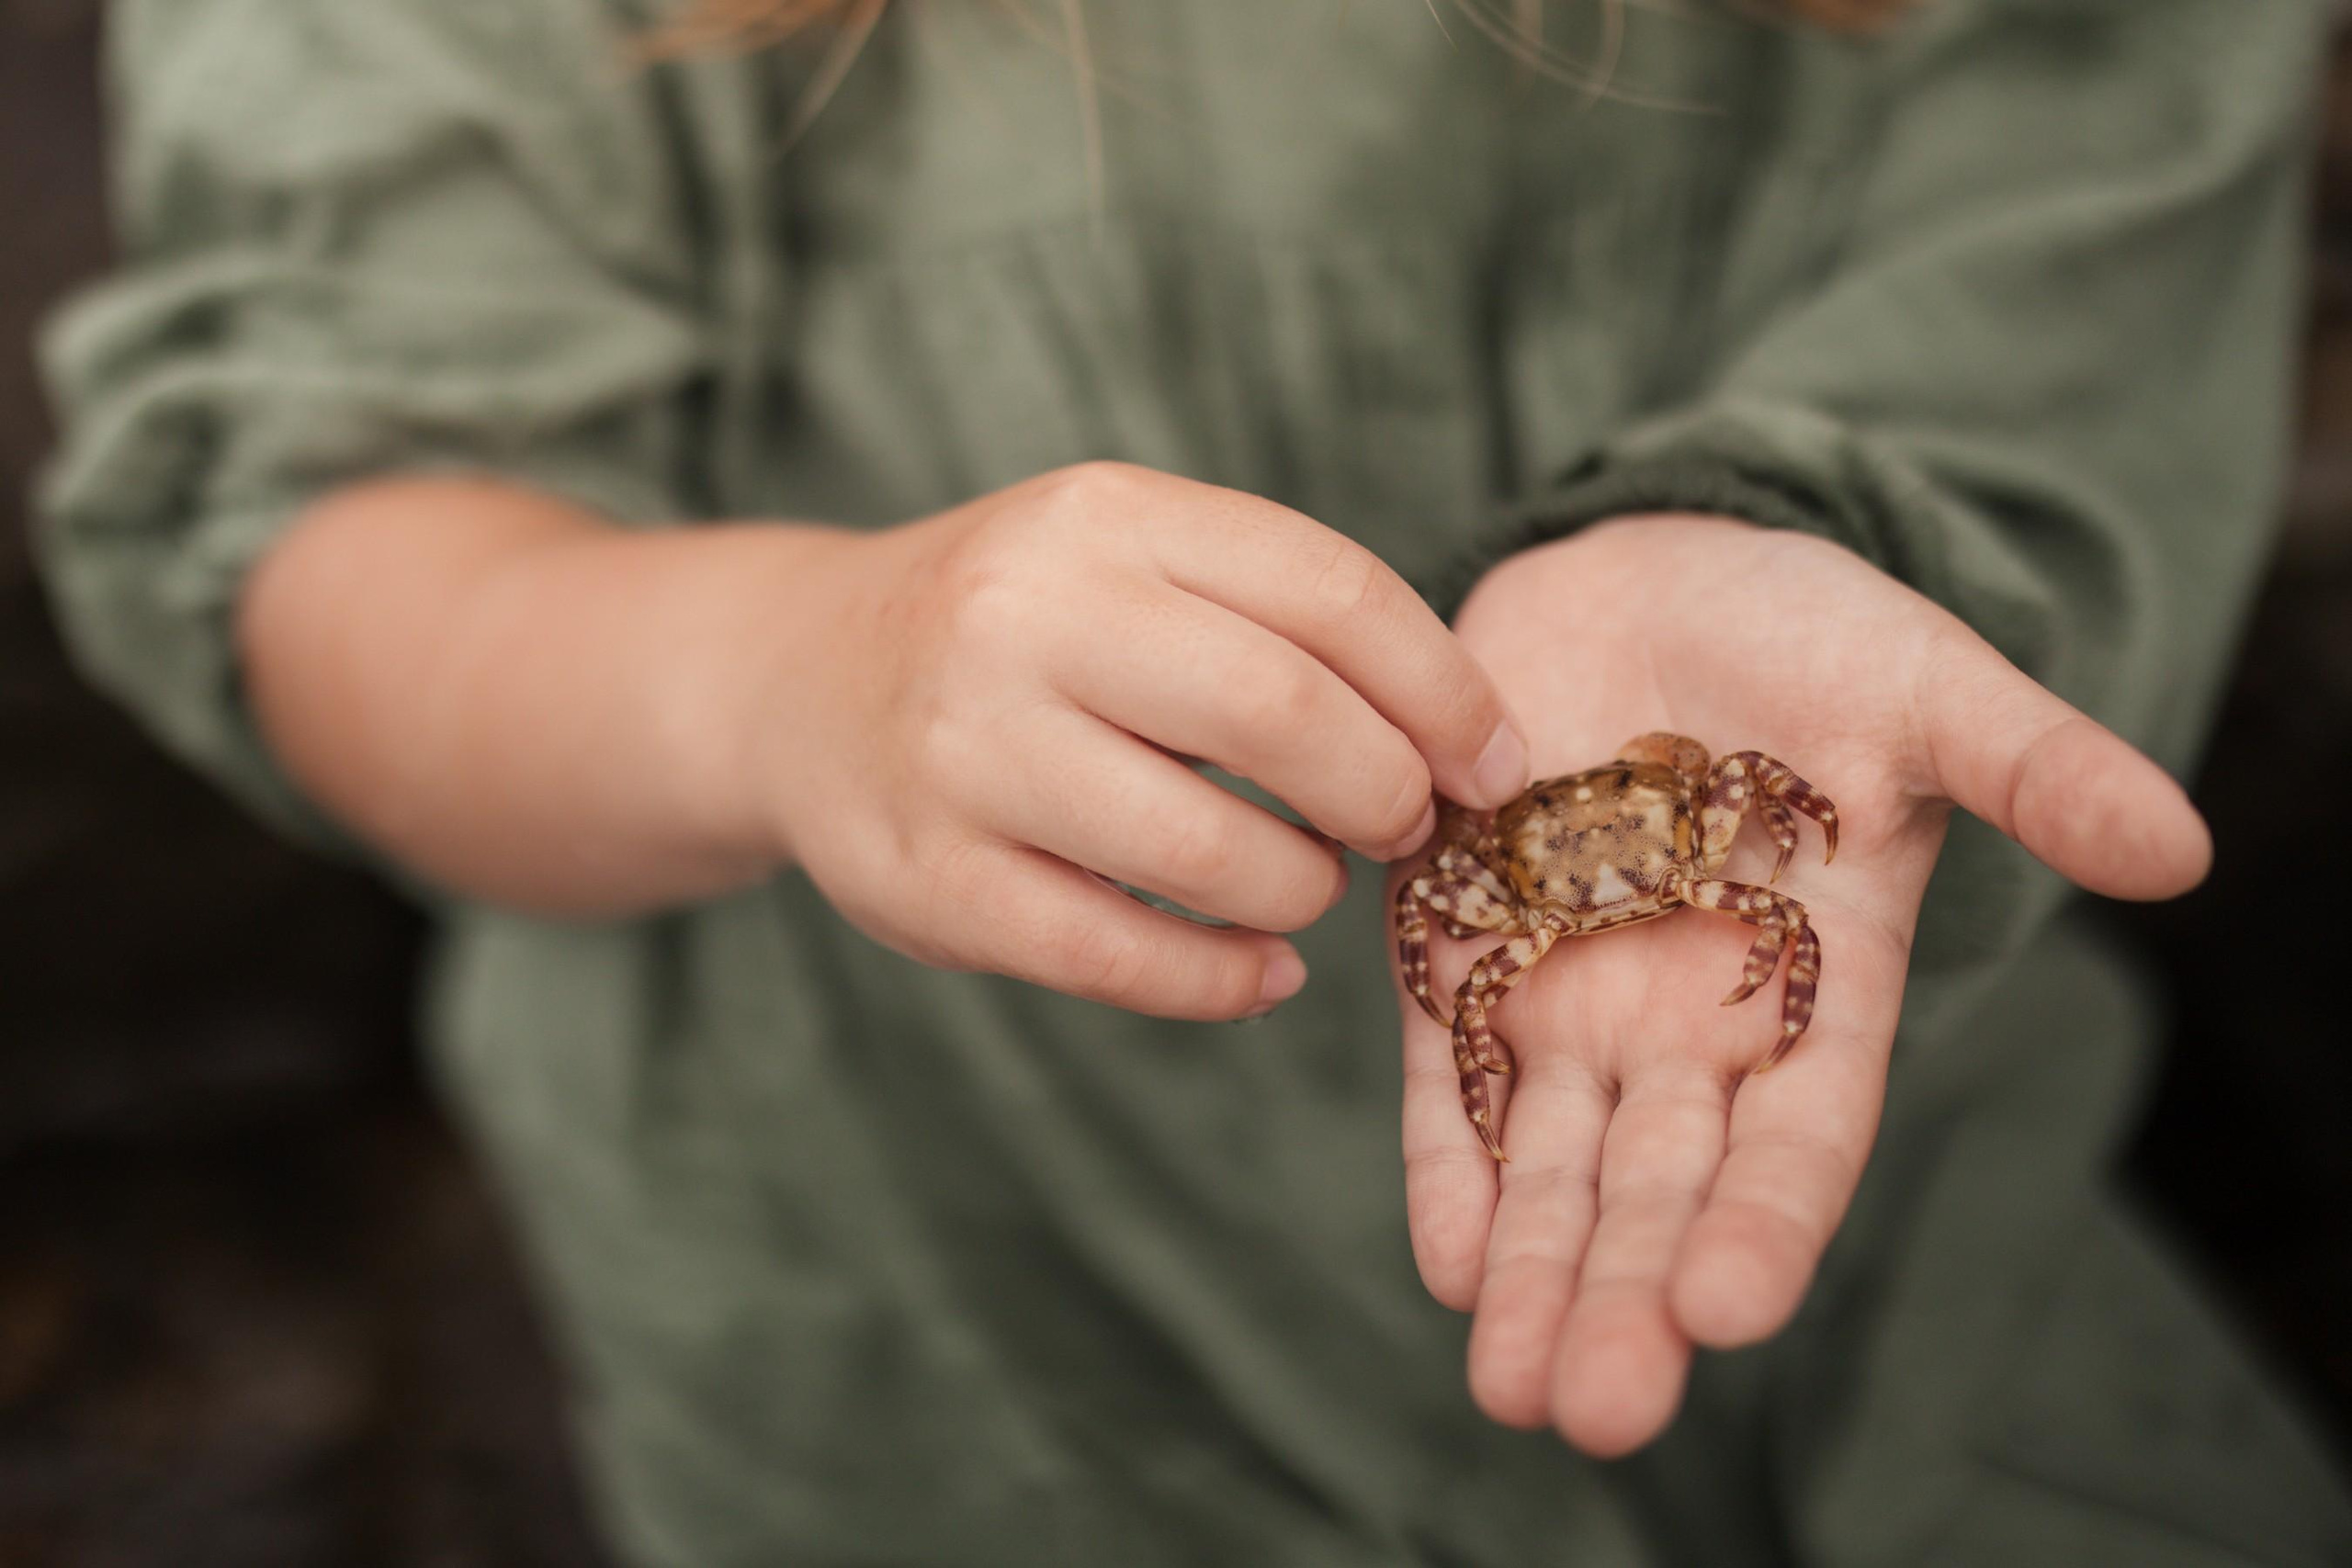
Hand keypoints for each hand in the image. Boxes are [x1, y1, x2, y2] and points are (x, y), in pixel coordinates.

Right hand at [766, 462, 1527, 1018]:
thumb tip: (1465, 745)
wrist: (798, 679)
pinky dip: (1223, 981)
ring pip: (1206, 853)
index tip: (1492, 763)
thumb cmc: (1020, 627)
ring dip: (1300, 890)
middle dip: (1383, 792)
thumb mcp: (1129, 559)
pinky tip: (1258, 971)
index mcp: (1104, 516)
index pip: (1329, 591)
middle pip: (1280, 714)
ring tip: (1303, 884)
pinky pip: (1120, 958)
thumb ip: (1279, 618)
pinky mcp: (926, 880)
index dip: (1444, 690)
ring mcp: (963, 751)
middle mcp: (1021, 615)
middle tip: (1400, 827)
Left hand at [1391, 515, 2208, 1454]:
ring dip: (1530, 1272)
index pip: (1796, 1135)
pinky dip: (1445, 1168)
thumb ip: (2036, 770)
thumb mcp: (1931, 690)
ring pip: (1551, 1163)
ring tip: (1507, 1388)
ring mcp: (1571, 995)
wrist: (1653, 572)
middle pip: (1661, 1184)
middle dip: (1627, 1293)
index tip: (1728, 1310)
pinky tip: (1446, 1265)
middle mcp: (1690, 1019)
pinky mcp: (1462, 949)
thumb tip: (2185, 850)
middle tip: (1596, 1407)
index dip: (1764, 1223)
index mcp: (1817, 985)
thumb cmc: (1812, 638)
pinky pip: (1447, 1080)